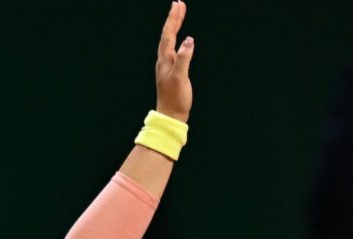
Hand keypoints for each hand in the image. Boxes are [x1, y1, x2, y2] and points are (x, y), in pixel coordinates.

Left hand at [155, 1, 193, 122]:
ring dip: (174, 26)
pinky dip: (175, 38)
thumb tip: (189, 40)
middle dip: (173, 18)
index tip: (178, 5)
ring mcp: (167, 65)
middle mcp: (163, 60)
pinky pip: (172, 48)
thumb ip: (184, 59)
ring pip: (169, 40)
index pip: (168, 35)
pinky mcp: (171, 70)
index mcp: (165, 60)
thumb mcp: (180, 78)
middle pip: (167, 35)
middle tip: (178, 4)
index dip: (173, 20)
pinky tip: (180, 37)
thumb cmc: (176, 99)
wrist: (171, 115)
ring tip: (179, 13)